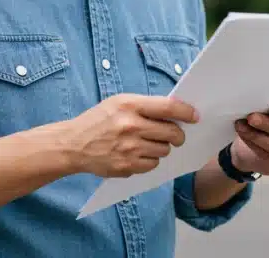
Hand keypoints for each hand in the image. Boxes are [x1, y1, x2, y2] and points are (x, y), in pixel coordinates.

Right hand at [63, 94, 198, 177]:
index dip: (187, 112)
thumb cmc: (99, 120)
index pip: (169, 107)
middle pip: (172, 132)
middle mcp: (130, 126)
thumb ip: (146, 106)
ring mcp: (128, 148)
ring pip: (164, 151)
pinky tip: (138, 154)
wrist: (72, 144)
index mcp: (129, 105)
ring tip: (149, 143)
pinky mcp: (126, 166)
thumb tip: (177, 112)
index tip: (195, 116)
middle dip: (178, 135)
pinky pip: (152, 165)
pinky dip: (150, 161)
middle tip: (177, 136)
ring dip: (162, 148)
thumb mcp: (119, 103)